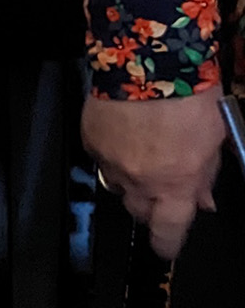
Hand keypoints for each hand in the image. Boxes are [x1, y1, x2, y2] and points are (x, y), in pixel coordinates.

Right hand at [82, 88, 225, 259]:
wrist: (150, 60)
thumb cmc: (188, 93)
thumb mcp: (214, 139)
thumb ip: (206, 175)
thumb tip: (202, 198)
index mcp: (176, 183)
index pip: (168, 230)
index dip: (167, 243)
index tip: (166, 247)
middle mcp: (141, 180)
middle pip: (140, 212)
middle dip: (152, 206)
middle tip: (162, 187)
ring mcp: (113, 162)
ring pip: (119, 187)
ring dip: (132, 180)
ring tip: (144, 155)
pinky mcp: (93, 142)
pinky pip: (102, 160)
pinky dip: (114, 154)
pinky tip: (126, 135)